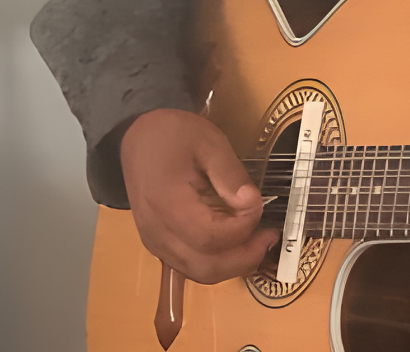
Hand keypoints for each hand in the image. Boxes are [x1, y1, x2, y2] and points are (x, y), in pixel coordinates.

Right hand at [120, 108, 278, 283]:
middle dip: (244, 258)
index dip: (242, 226)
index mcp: (168, 205)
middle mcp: (157, 233)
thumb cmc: (173, 135)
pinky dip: (218, 260)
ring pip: (198, 273)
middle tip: (271, 234)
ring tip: (259, 239)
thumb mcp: (209, 142)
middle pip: (205, 267)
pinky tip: (236, 240)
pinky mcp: (159, 244)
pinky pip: (190, 264)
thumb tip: (251, 203)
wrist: (138, 138)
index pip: (210, 237)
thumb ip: (231, 175)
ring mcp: (156, 243)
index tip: (258, 201)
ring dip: (233, 264)